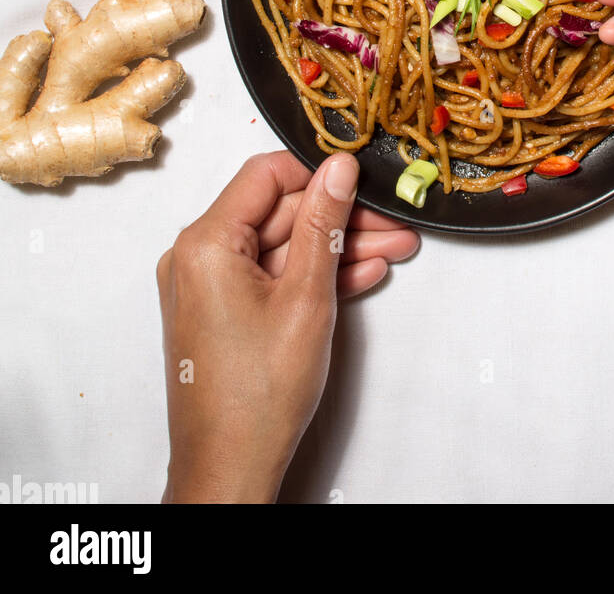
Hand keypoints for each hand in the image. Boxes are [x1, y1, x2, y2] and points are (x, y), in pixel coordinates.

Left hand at [157, 150, 418, 502]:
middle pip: (277, 212)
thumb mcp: (307, 296)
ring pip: (280, 246)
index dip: (317, 171)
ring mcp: (207, 287)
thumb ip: (323, 223)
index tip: (360, 177)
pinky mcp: (222, 311)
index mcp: (205, 244)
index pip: (265, 175)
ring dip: (334, 247)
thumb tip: (339, 169)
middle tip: (391, 221)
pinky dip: (310, 275)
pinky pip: (271, 275)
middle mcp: (196, 258)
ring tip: (391, 248)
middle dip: (339, 216)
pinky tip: (360, 273)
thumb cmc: (258, 396)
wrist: (230, 469)